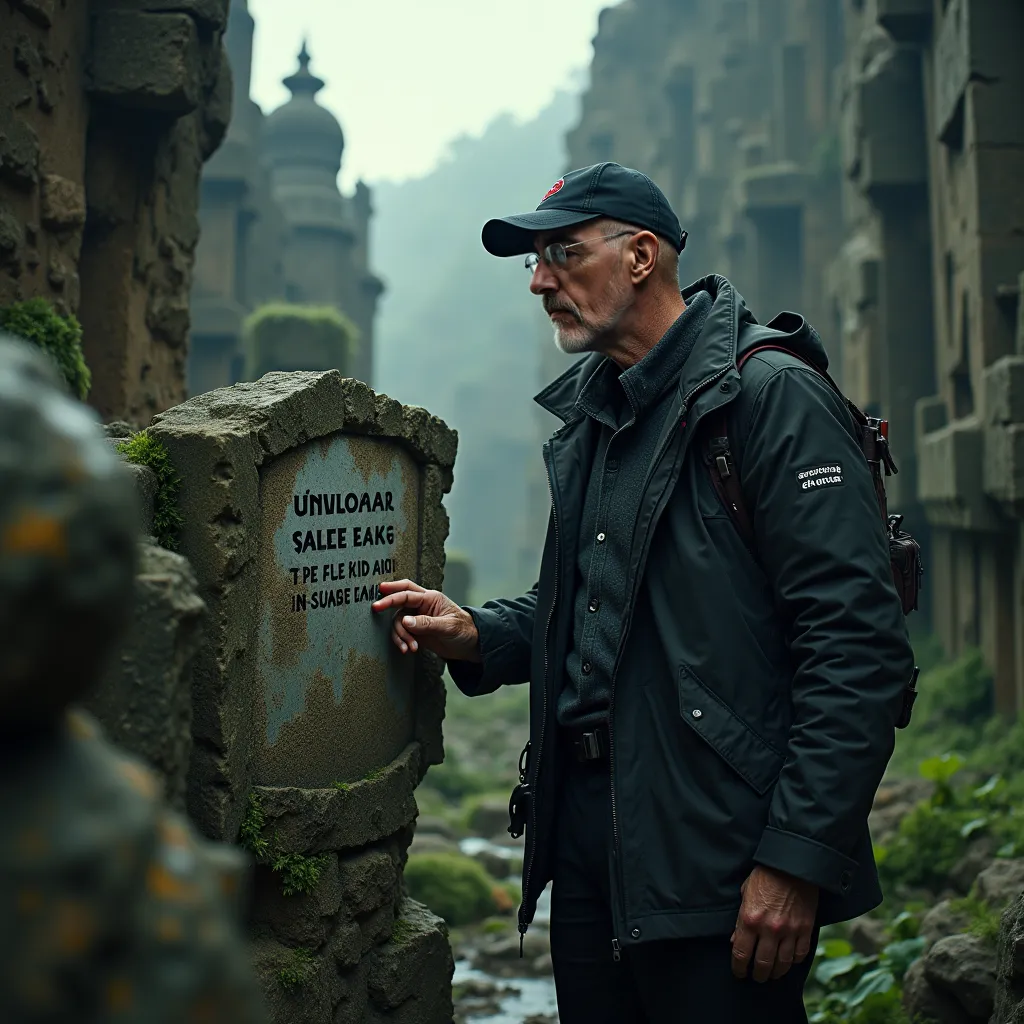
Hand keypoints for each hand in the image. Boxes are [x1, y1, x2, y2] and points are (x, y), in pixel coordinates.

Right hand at [371, 579, 480, 662]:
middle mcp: (422, 605)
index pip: (407, 594)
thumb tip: (405, 621)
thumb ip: (426, 623)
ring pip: (398, 621)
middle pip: (400, 599)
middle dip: (387, 603)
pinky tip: (408, 649)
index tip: (378, 605)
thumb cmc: (464, 630)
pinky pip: (402, 633)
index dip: (391, 597)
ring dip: (400, 635)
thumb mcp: (447, 626)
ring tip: (410, 647)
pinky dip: (402, 641)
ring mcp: (418, 618)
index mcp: (431, 598)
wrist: (471, 645)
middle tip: (375, 609)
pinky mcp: (416, 630)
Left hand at [730, 865, 817, 982]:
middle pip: (762, 964)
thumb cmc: (765, 875)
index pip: (741, 954)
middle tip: (756, 977)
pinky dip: (794, 961)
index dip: (739, 968)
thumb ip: (740, 918)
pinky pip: (800, 954)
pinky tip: (789, 960)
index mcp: (750, 919)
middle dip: (758, 974)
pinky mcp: (805, 929)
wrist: (792, 864)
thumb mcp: (745, 892)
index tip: (739, 972)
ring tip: (772, 974)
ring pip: (783, 964)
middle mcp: (769, 929)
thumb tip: (735, 939)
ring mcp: (789, 931)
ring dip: (776, 972)